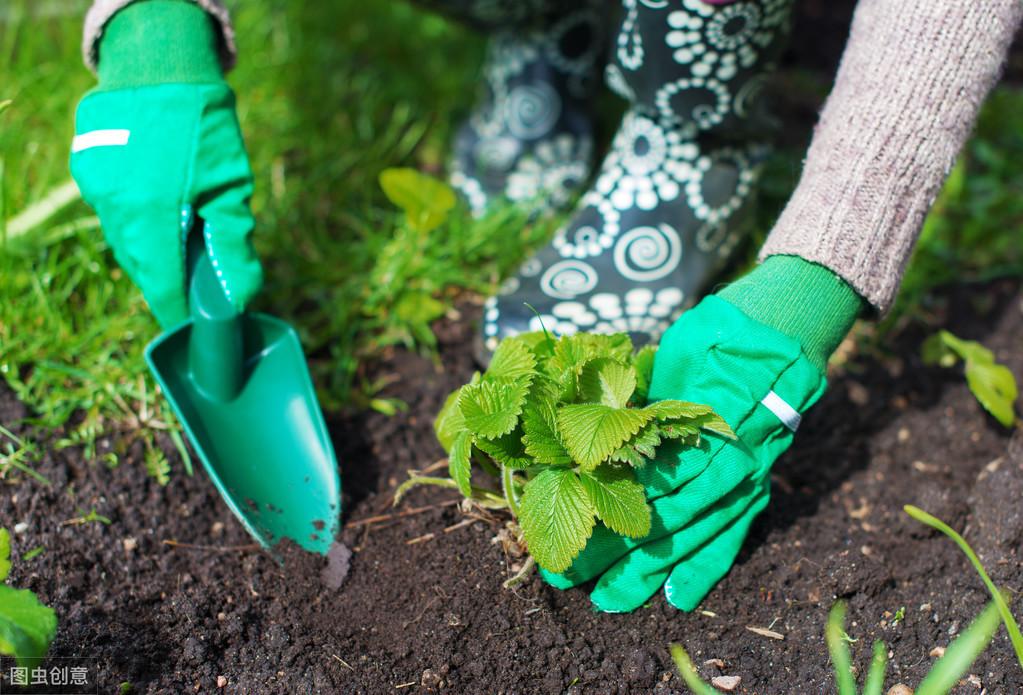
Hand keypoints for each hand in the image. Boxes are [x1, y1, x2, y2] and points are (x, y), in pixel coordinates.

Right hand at [70, 2, 260, 326]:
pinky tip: (160, 210)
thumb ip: (235, 243)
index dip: (175, 311)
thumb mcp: (231, 184)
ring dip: (151, 251)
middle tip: (193, 288)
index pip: (160, 285)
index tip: (190, 327)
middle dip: (166, 281)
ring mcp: (97, 189)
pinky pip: (114, 213)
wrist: (158, 62)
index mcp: (152, 216)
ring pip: (124, 240)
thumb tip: (242, 294)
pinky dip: (136, 222)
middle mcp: (116, 208)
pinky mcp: (88, 172)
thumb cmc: (204, 124)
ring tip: (180, 247)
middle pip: (141, 266)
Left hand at [540, 294, 827, 611]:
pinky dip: (706, 569)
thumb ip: (647, 396)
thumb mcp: (677, 351)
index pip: (651, 475)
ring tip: (609, 601)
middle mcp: (729, 460)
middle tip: (568, 575)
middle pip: (664, 516)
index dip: (606, 504)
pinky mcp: (756, 491)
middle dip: (614, 550)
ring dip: (649, 572)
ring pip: (692, 537)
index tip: (562, 526)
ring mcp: (746, 481)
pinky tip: (677, 599)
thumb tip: (596, 429)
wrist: (787, 329)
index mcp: (703, 425)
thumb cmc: (719, 335)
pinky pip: (731, 537)